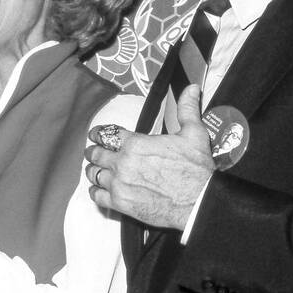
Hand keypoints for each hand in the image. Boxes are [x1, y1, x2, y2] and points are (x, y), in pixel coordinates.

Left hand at [84, 84, 214, 230]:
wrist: (199, 202)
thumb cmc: (196, 169)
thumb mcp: (194, 133)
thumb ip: (187, 109)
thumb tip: (192, 88)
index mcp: (135, 143)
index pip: (106, 134)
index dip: (98, 133)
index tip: (95, 134)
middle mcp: (122, 162)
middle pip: (96, 154)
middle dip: (93, 151)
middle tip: (93, 151)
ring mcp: (119, 184)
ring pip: (93, 174)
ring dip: (93, 170)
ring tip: (95, 169)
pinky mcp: (120, 203)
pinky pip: (96, 196)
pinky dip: (94, 191)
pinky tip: (98, 189)